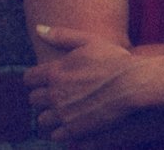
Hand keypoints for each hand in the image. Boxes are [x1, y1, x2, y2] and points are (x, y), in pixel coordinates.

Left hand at [26, 24, 146, 139]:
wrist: (134, 84)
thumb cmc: (115, 60)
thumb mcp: (90, 41)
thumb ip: (62, 35)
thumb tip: (38, 28)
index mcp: (54, 72)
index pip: (29, 79)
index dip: (37, 79)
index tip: (47, 80)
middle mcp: (54, 94)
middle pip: (34, 100)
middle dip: (44, 97)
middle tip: (60, 94)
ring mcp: (62, 114)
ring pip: (42, 120)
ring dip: (51, 116)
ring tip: (66, 111)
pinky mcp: (72, 130)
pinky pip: (55, 135)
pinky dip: (61, 131)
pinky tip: (73, 123)